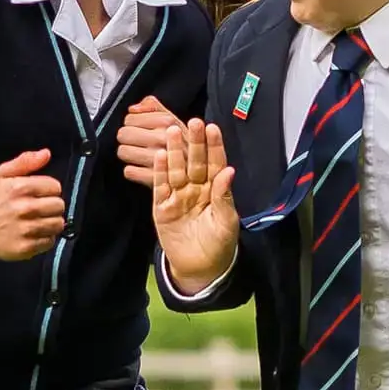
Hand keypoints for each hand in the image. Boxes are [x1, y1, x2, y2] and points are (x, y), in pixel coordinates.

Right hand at [0, 149, 65, 260]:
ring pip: (58, 224)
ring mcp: (26, 229)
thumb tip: (46, 154)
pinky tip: (33, 234)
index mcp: (20, 188)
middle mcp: (25, 208)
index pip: (55, 187)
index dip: (49, 190)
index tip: (39, 194)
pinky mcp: (26, 247)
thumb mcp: (3, 175)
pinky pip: (50, 241)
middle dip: (51, 206)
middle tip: (39, 209)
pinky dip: (44, 238)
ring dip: (50, 223)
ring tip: (37, 221)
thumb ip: (25, 161)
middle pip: (59, 206)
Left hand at [116, 96, 181, 187]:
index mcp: (167, 122)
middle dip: (127, 138)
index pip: (130, 118)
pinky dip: (134, 171)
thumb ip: (153, 107)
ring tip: (138, 155)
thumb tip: (133, 109)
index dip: (131, 123)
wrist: (202, 170)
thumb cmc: (185, 144)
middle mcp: (163, 138)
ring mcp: (159, 159)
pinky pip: (129, 171)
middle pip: (123, 134)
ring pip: (123, 152)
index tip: (137, 127)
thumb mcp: (174, 120)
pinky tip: (142, 169)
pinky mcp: (155, 179)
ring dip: (128, 154)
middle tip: (135, 142)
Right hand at [153, 119, 239, 291]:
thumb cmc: (219, 244)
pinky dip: (159, 171)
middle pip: (195, 161)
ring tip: (172, 131)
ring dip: (174, 151)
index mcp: (215, 190)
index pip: (216, 163)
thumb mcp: (227, 222)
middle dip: (194, 142)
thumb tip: (229, 171)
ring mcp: (179, 196)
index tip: (213, 128)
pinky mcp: (162, 207)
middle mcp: (197, 188)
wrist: (198, 267)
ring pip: (177, 169)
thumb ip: (225, 197)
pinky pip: (160, 186)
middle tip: (192, 122)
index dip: (214, 146)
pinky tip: (160, 155)